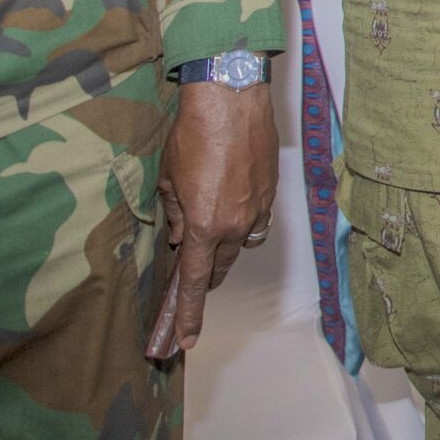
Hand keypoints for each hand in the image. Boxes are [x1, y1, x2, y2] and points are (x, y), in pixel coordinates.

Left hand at [145, 78, 277, 360]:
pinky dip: (241, 225)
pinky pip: (255, 221)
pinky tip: (230, 211)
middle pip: (219, 268)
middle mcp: (234, 224)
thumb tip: (179, 236)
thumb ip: (175, 213)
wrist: (232, 98)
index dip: (187, 315)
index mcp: (204, 225)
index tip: (184, 341)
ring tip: (210, 244)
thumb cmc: (194, 134)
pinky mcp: (270, 191)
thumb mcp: (169, 179)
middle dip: (204, 281)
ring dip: (223, 250)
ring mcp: (257, 208)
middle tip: (190, 287)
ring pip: (241, 245)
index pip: (193, 282)